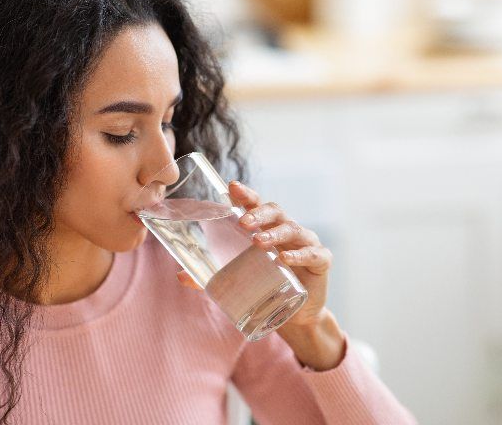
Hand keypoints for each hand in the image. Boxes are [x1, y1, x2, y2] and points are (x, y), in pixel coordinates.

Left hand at [177, 181, 332, 328]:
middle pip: (275, 211)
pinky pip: (313, 253)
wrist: (297, 315)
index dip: (246, 195)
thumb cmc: (267, 286)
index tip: (232, 187)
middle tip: (243, 222)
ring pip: (293, 229)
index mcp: (267, 228)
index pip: (256, 205)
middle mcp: (287, 230)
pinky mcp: (321, 261)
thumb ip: (210, 277)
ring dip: (275, 233)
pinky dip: (300, 255)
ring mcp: (306, 243)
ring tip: (259, 242)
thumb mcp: (239, 279)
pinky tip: (286, 260)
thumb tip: (180, 275)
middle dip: (258, 213)